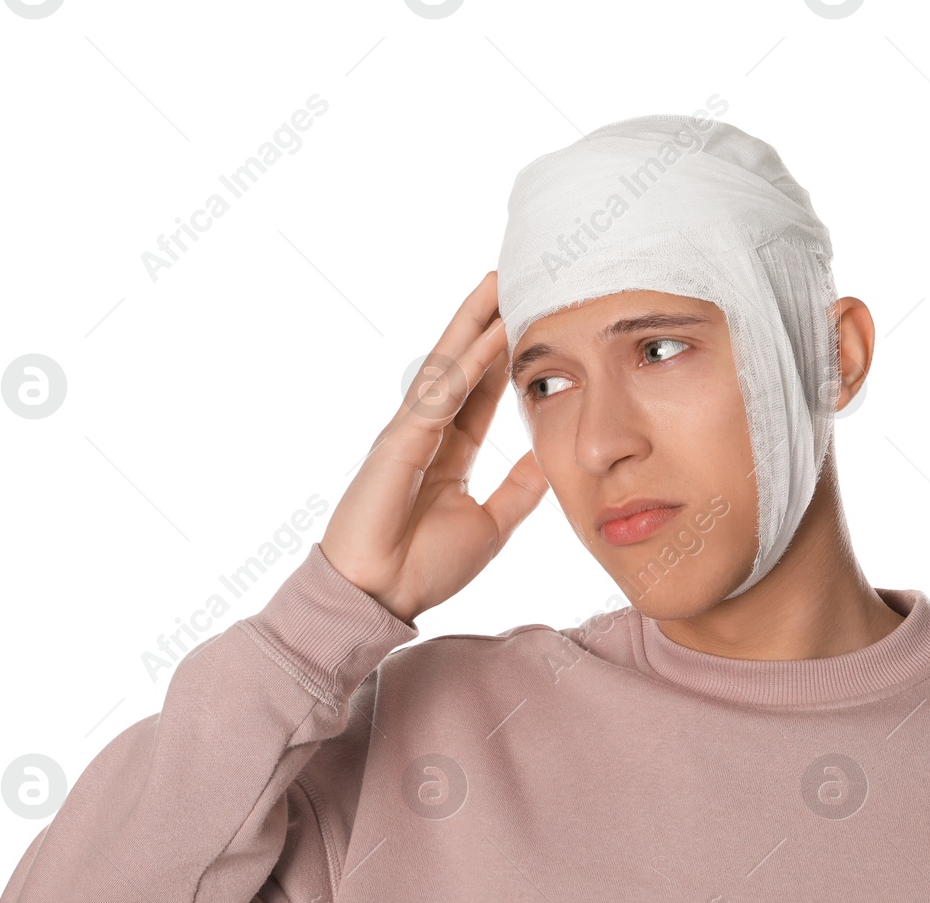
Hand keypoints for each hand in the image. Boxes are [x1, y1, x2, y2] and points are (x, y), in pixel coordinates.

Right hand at [319, 270, 546, 623]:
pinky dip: (465, 365)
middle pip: (462, 364)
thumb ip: (518, 491)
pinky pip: (439, 396)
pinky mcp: (398, 444)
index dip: (504, 354)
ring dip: (473, 323)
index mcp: (448, 451)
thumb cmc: (423, 568)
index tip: (530, 319)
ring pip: (447, 366)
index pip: (483, 390)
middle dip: (485, 320)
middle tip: (512, 277)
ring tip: (498, 282)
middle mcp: (427, 432)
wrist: (381, 598)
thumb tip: (547, 462)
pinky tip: (487, 336)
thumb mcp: (491, 525)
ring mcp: (409, 433)